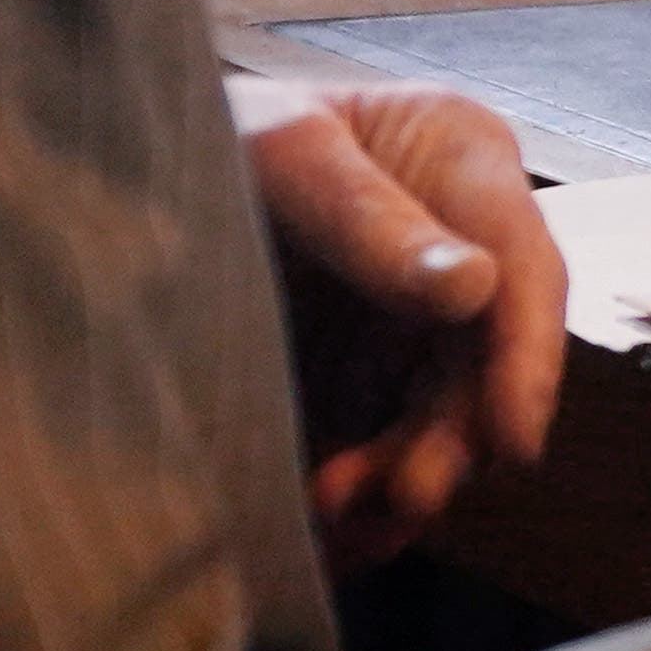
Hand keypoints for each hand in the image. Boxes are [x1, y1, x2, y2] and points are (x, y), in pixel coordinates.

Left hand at [239, 83, 568, 576]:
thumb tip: (476, 285)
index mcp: (462, 162)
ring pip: (442, 420)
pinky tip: (324, 525)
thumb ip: (369, 217)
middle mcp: (459, 248)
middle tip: (404, 494)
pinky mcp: (365, 375)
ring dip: (402, 474)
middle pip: (488, 362)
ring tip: (330, 504)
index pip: (525, 267)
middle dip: (452, 438)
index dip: (527, 358)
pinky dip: (366, 494)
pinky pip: (385, 447)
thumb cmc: (211, 125)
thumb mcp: (282, 153)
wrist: (123, 167)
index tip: (511, 437)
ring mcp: (413, 318)